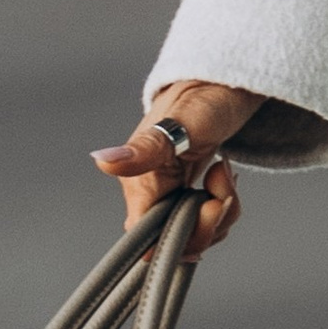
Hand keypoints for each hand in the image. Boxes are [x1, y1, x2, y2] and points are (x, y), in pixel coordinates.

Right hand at [91, 78, 260, 253]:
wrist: (224, 85)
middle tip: (223, 188)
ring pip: (194, 236)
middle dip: (208, 224)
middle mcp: (148, 195)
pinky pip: (204, 223)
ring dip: (221, 212)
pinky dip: (223, 206)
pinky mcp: (185, 195)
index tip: (207, 206)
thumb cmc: (202, 97)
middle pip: (174, 244)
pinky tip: (224, 178)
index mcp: (139, 184)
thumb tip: (102, 161)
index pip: (147, 240)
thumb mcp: (181, 121)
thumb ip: (145, 148)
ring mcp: (168, 196)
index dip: (179, 237)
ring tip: (224, 173)